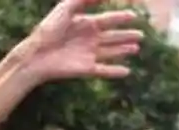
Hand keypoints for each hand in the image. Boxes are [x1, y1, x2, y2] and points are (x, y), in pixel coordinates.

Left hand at [14, 0, 141, 82]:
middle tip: (141, 34)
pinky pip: (104, 70)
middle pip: (112, 36)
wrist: (36, 55)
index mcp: (85, 23)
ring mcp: (88, 54)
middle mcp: (89, 39)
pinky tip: (127, 71)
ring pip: (111, 52)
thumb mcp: (65, 8)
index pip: (107, 19)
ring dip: (124, 50)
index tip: (133, 15)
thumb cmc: (48, 29)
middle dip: (126, 35)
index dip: (120, 17)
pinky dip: (115, 72)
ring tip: (136, 48)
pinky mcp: (86, 69)